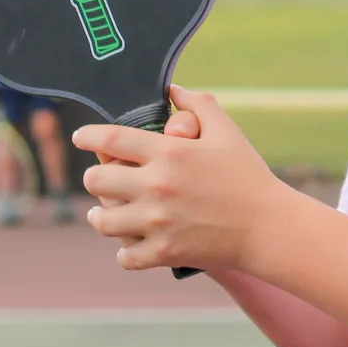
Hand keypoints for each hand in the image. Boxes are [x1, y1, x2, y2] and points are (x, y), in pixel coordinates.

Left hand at [75, 86, 287, 271]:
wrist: (267, 226)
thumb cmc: (248, 175)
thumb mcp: (227, 132)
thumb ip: (199, 105)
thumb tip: (173, 90)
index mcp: (170, 153)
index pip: (110, 139)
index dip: (87, 136)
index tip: (79, 138)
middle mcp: (157, 186)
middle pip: (96, 181)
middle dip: (95, 179)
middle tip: (103, 180)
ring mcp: (157, 222)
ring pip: (102, 221)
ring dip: (101, 216)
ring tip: (103, 215)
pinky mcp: (163, 252)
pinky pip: (124, 256)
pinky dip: (124, 251)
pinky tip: (129, 244)